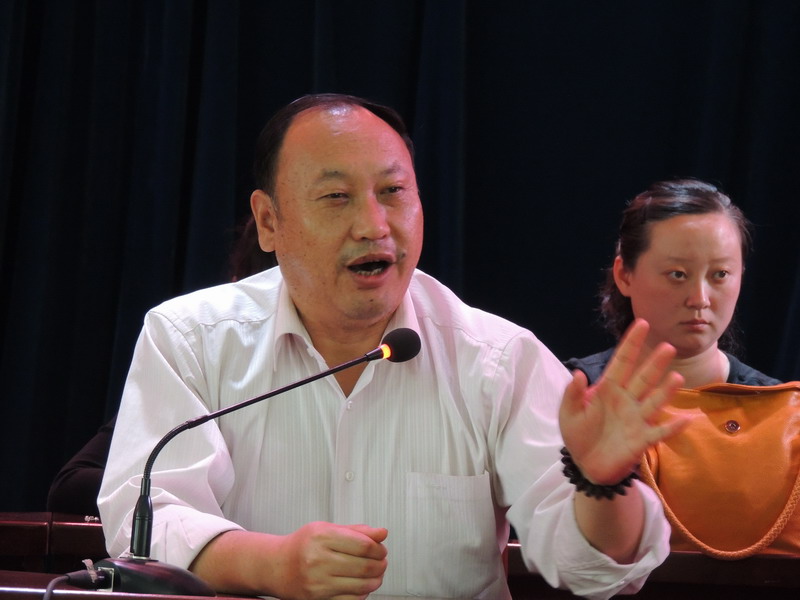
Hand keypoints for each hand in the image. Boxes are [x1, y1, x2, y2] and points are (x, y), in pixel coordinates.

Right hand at [276, 521, 387, 599]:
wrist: (277, 566)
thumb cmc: (303, 545)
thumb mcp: (327, 529)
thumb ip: (357, 531)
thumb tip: (382, 533)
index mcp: (322, 537)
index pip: (364, 545)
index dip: (379, 549)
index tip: (381, 549)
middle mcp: (318, 560)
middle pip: (365, 566)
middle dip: (380, 565)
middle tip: (382, 562)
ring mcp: (317, 582)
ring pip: (361, 585)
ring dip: (375, 580)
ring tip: (375, 574)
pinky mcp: (317, 599)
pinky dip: (362, 594)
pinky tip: (361, 586)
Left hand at [559, 319, 686, 484]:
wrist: (586, 465)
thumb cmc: (578, 435)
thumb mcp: (568, 413)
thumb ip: (572, 394)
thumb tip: (578, 373)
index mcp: (608, 389)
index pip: (622, 361)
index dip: (631, 343)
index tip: (642, 323)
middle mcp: (627, 400)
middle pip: (643, 377)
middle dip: (654, 363)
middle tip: (667, 346)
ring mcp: (637, 419)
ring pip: (654, 401)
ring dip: (666, 390)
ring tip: (677, 377)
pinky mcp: (642, 440)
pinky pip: (660, 432)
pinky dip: (673, 427)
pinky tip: (686, 419)